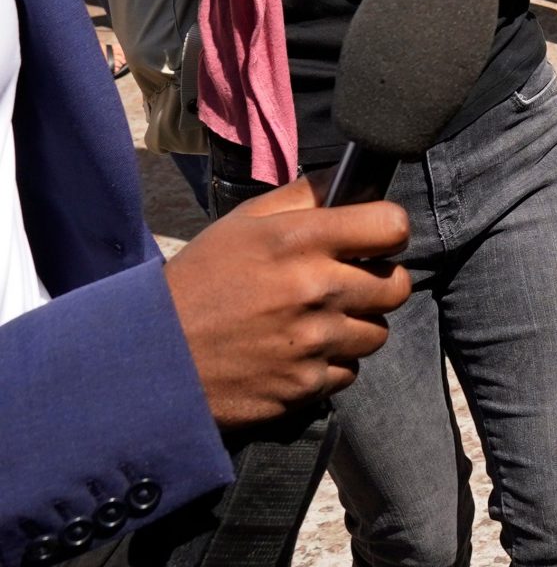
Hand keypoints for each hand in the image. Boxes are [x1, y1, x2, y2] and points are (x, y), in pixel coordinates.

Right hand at [163, 176, 411, 427]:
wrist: (148, 359)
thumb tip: (354, 180)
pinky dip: (329, 365)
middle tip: (346, 285)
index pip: (392, 226)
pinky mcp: (304, 386)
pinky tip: (295, 354)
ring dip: (354, 327)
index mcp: (300, 240)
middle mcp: (315, 289)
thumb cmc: (198, 282)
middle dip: (378, 283)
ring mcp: (312, 342)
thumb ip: (304, 196)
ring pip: (377, 332)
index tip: (375, 241)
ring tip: (313, 322)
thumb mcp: (242, 223)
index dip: (388, 232)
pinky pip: (348, 372)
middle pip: (396, 286)